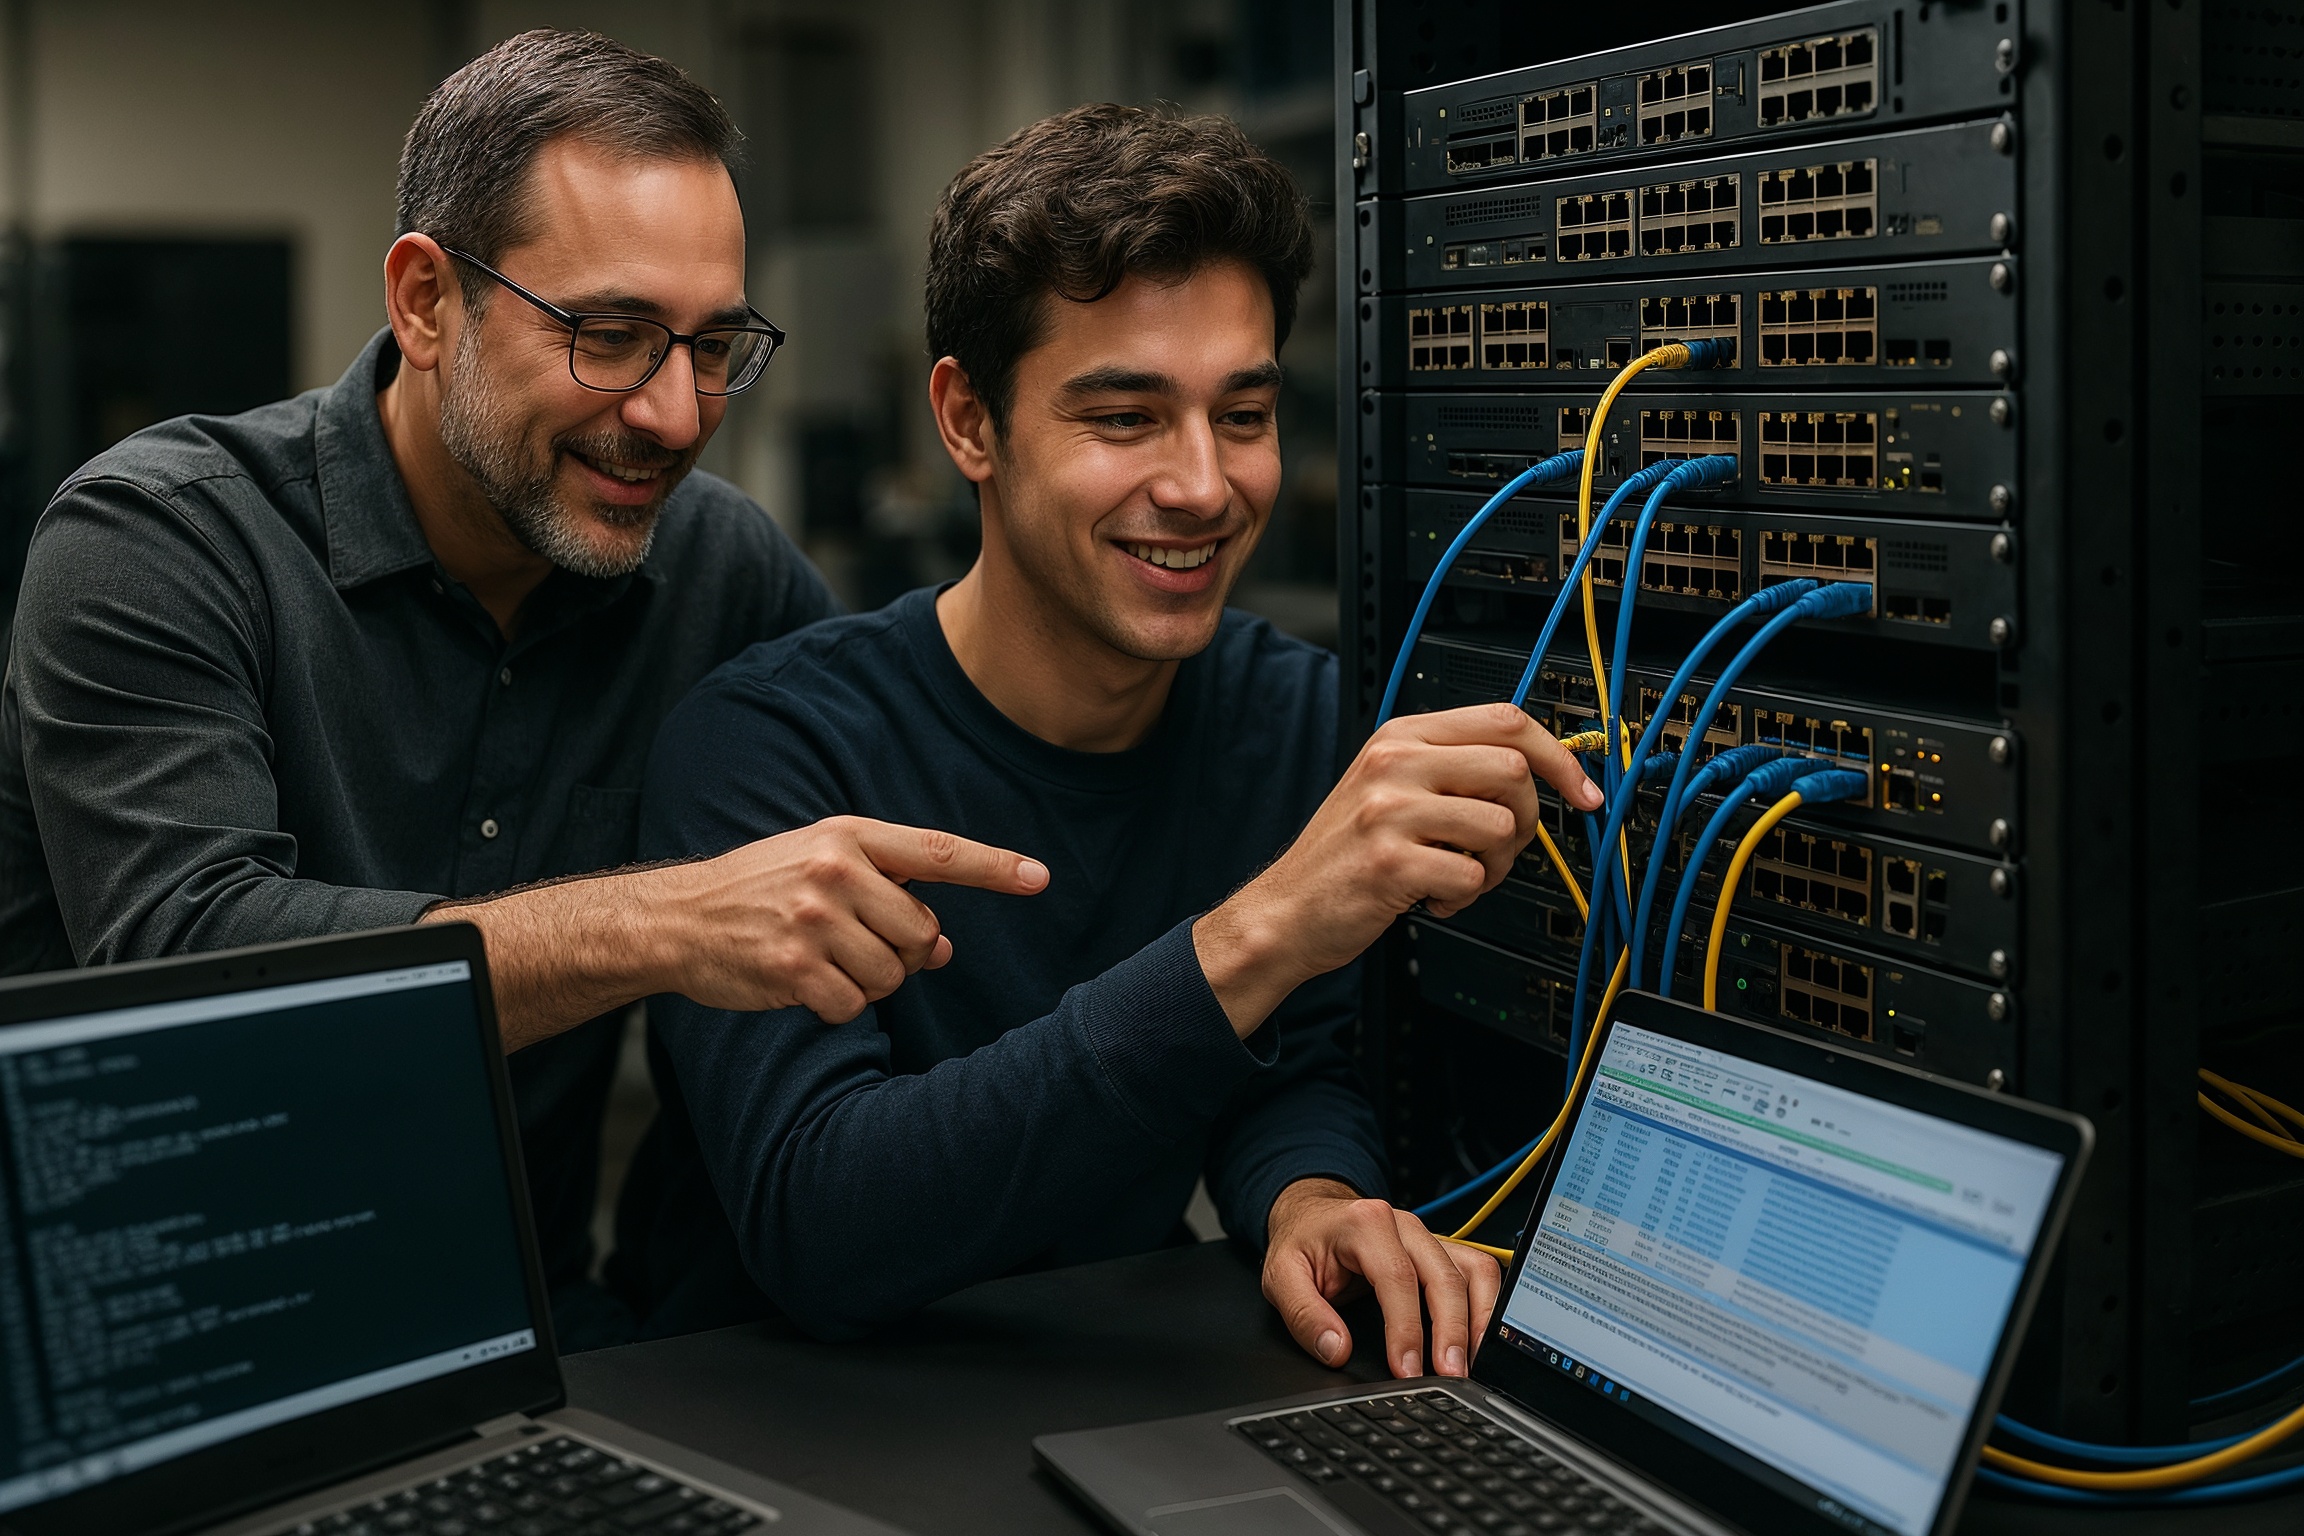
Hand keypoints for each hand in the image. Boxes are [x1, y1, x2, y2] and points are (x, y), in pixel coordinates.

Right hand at [651, 816, 1049, 1021]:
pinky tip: (805, 984)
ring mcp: (812, 919)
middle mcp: (834, 872)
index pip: (937, 851)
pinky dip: (838, 1006)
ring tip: (824, 959)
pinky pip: (854, 1006)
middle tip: (856, 943)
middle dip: (902, 951)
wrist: (678, 918)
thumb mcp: (824, 867)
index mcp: (849, 837)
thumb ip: (889, 894)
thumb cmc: (763, 889)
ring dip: (869, 982)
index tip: (1040, 878)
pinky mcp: (792, 967)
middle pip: (922, 931)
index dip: (994, 866)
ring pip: (892, 975)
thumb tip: (944, 947)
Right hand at [1194, 703, 1597, 1034]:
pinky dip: (1463, 899)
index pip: (1505, 720)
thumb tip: (1540, 769)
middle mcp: (1394, 763)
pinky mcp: (1391, 863)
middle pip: (1513, 771)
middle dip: (1527, 820)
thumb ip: (1450, 766)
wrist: (1287, 910)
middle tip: (1497, 848)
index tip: (1582, 791)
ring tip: (1457, 876)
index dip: (1559, 756)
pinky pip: (1471, 878)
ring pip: (1500, 828)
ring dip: (1495, 868)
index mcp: (1400, 736)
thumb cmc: (1345, 855)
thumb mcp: (1388, 786)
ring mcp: (1390, 811)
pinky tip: (1431, 898)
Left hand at [1262, 1179, 1501, 1378]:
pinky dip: (1486, 1307)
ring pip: (1473, 1271)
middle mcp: (1405, 1225)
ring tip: (1470, 1364)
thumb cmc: (1301, 1243)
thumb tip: (1335, 1349)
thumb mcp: (1281, 1275)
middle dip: (1452, 1332)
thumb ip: (1303, 1314)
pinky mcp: (1442, 1251)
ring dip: (1478, 1320)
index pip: (1398, 1278)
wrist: (1312, 1216)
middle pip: (1445, 1276)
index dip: (1407, 1329)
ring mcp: (1429, 1236)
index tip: (1407, 1370)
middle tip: (1449, 1377)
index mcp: (1366, 1223)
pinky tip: (1478, 1341)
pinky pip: (1478, 1272)